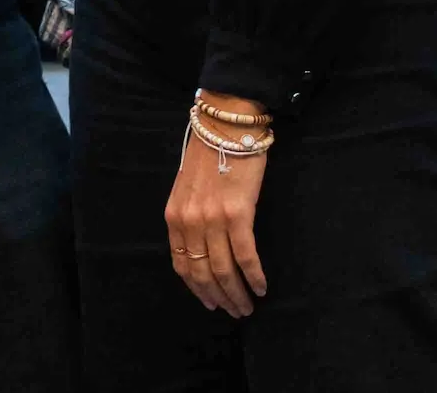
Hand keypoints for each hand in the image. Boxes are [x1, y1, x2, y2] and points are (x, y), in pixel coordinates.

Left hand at [165, 93, 269, 316]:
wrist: (225, 125)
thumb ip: (189, 216)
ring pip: (223, 270)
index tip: (210, 302)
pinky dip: (254, 277)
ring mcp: (212, 219)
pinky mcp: (237, 214)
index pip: (181, 265)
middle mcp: (189, 221)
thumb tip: (202, 246)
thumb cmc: (209, 153)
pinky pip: (246, 256)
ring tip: (248, 306)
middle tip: (235, 312)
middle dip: (219, 298)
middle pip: (202, 273)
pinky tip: (262, 288)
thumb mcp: (187, 188)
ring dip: (237, 294)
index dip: (197, 289)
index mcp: (174, 216)